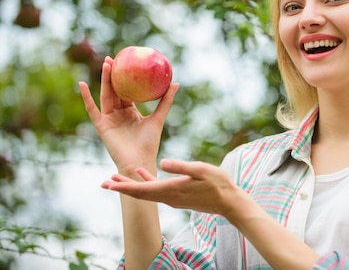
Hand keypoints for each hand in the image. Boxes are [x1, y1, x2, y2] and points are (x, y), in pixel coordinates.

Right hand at [79, 56, 178, 176]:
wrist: (139, 161)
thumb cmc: (149, 143)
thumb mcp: (158, 118)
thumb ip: (166, 101)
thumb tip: (176, 82)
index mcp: (131, 111)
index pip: (126, 90)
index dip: (125, 77)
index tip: (125, 61)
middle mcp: (119, 113)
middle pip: (114, 90)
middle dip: (112, 74)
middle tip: (112, 57)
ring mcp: (109, 119)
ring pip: (105, 95)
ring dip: (104, 80)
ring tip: (105, 64)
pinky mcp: (101, 126)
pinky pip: (92, 109)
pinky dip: (86, 98)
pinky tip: (81, 85)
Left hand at [101, 159, 240, 214]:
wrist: (229, 202)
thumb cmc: (218, 184)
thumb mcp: (201, 170)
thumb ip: (181, 166)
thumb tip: (162, 162)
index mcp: (171, 189)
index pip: (142, 190)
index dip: (124, 187)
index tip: (109, 185)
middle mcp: (168, 196)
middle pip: (139, 193)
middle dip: (121, 188)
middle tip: (104, 183)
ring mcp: (172, 197)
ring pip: (146, 192)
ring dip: (130, 186)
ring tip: (116, 178)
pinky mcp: (177, 195)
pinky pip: (156, 189)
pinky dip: (146, 182)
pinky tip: (142, 172)